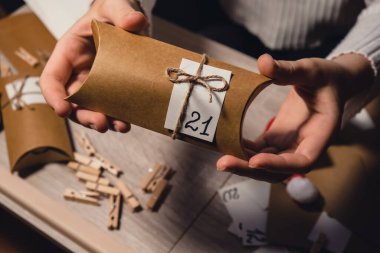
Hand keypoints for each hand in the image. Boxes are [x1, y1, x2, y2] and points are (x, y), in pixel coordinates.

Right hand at [40, 0, 146, 131]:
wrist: (129, 20)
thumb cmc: (113, 11)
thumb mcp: (115, 5)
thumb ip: (121, 11)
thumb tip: (135, 22)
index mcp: (69, 52)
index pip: (52, 78)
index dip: (54, 96)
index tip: (63, 109)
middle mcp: (79, 72)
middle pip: (73, 101)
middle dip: (84, 115)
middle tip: (101, 123)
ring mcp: (96, 84)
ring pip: (92, 109)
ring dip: (103, 121)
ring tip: (120, 126)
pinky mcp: (114, 89)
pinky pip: (112, 107)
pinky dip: (118, 117)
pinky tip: (129, 121)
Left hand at [217, 53, 372, 181]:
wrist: (330, 84)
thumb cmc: (326, 78)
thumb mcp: (311, 70)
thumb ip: (289, 69)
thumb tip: (263, 61)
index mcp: (321, 135)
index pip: (302, 161)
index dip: (278, 165)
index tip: (254, 161)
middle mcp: (305, 147)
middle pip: (278, 170)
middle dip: (251, 169)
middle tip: (223, 163)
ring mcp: (289, 145)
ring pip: (266, 164)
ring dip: (244, 163)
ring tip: (220, 159)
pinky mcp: (277, 140)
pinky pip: (259, 151)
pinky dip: (244, 150)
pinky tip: (227, 143)